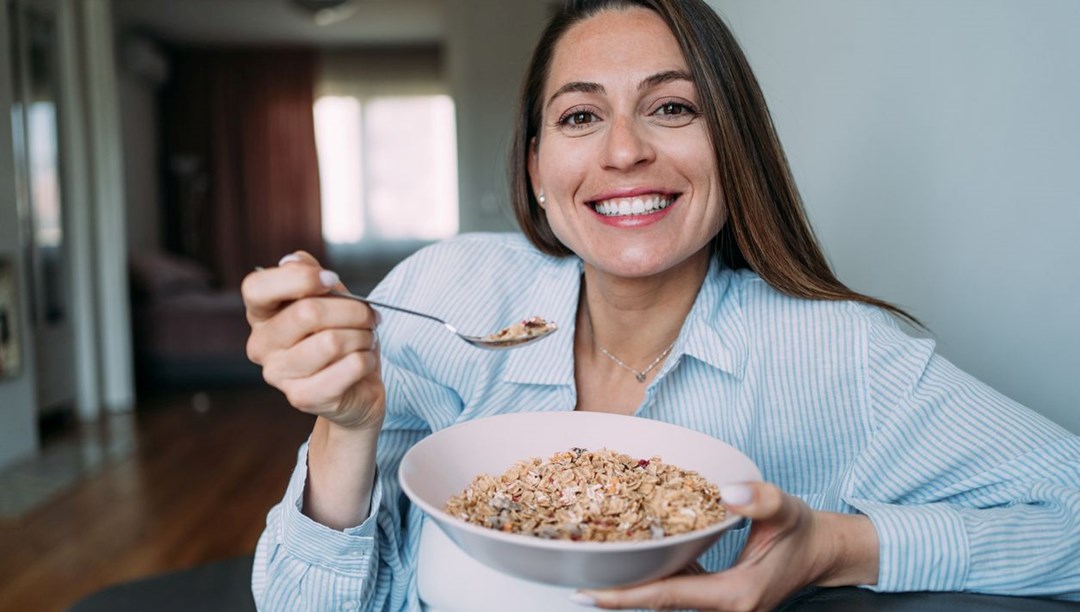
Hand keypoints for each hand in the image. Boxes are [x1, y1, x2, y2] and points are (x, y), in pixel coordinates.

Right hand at [242, 252, 384, 430]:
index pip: (256, 288)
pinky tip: (364, 361)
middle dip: (353, 310)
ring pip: (332, 341)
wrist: (355, 388)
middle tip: (369, 316)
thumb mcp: (328, 298)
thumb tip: (293, 261)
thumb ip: (309, 274)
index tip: (332, 280)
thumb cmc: (339, 335)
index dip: (300, 278)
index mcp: (261, 315)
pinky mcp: (302, 397)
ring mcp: (278, 375)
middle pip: (308, 312)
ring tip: (366, 340)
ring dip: (363, 336)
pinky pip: (350, 366)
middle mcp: (261, 345)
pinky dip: (368, 359)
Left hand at [575, 482, 878, 611]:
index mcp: (735, 596)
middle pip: (658, 605)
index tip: (587, 592)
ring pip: (664, 601)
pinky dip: (652, 580)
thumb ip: (760, 500)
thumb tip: (727, 490)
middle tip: (575, 577)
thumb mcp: (786, 509)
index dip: (625, 595)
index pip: (668, 597)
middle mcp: (723, 609)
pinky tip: (630, 559)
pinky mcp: (714, 598)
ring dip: (632, 587)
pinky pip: (675, 592)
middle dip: (618, 593)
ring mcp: (718, 608)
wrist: (822, 552)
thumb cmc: (803, 530)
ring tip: (591, 568)